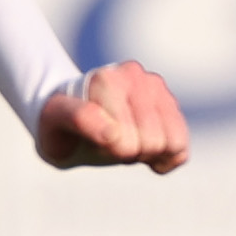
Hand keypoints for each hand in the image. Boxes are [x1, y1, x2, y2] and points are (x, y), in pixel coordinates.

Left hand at [37, 58, 189, 172]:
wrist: (72, 117)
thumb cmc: (60, 125)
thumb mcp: (53, 125)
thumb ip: (80, 120)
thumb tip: (114, 131)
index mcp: (105, 79)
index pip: (122, 136)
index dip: (107, 150)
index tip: (88, 139)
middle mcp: (135, 76)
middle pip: (151, 142)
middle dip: (127, 153)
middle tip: (105, 142)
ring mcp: (157, 87)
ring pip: (173, 144)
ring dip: (147, 154)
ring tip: (123, 141)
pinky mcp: (172, 105)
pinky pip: (181, 148)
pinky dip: (164, 159)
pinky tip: (143, 151)